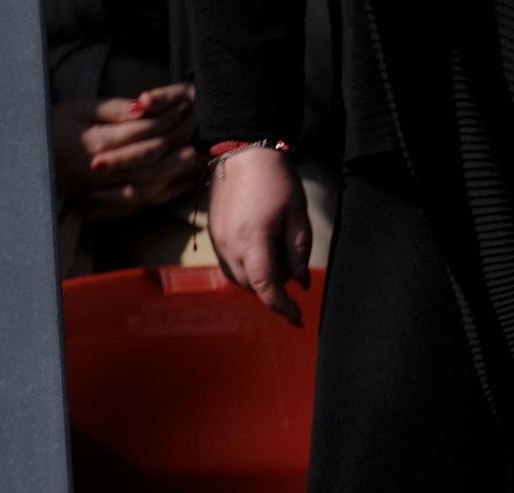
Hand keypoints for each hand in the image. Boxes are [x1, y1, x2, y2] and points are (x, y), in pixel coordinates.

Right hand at [51, 82, 202, 213]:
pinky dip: (165, 195)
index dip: (167, 121)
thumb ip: (113, 110)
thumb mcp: (77, 109)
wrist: (26, 158)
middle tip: (199, 136)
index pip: (142, 134)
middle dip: (178, 148)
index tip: (186, 109)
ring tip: (197, 160)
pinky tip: (184, 184)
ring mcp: (105, 189)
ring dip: (177, 174)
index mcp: (97, 143)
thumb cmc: (51, 127)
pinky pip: (142, 203)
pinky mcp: (107, 201)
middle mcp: (104, 170)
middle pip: (152, 163)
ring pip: (150, 186)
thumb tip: (144, 107)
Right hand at [207, 146, 310, 326]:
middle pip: (252, 286)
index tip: (297, 317)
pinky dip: (246, 267)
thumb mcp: (298, 217)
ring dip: (259, 278)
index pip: (266, 287)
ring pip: (238, 278)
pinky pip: (229, 264)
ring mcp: (217, 241)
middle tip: (292, 265)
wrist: (243, 153)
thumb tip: (299, 283)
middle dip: (274, 287)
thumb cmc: (276, 181)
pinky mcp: (213, 234)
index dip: (283, 307)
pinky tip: (261, 249)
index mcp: (252, 242)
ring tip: (277, 252)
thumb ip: (299, 253)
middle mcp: (229, 246)